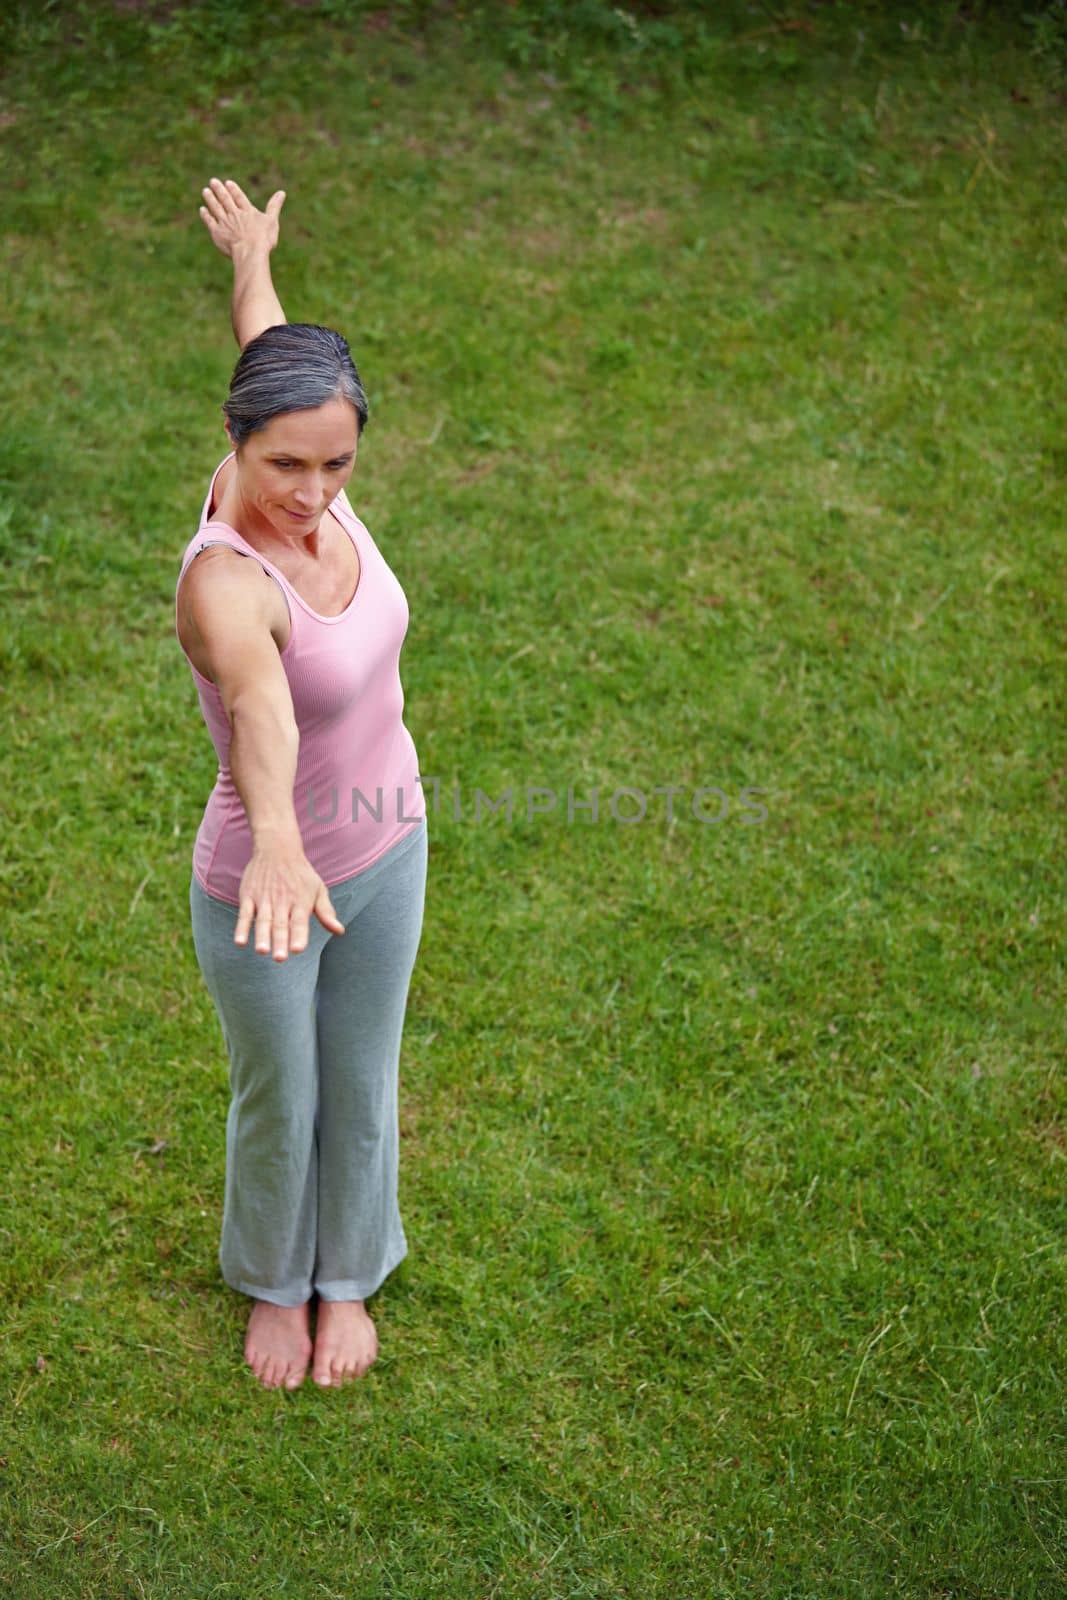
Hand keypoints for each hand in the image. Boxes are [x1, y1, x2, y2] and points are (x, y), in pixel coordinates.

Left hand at [199, 176, 284, 258]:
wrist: (250, 253)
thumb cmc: (263, 239)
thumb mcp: (272, 221)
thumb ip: (274, 206)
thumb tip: (282, 192)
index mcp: (247, 211)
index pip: (239, 197)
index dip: (233, 189)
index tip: (228, 183)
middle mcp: (234, 214)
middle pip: (225, 199)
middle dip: (219, 189)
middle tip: (213, 181)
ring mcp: (224, 222)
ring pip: (215, 207)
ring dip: (210, 198)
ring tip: (205, 191)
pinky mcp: (217, 232)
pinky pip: (209, 221)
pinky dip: (205, 214)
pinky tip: (203, 209)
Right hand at [234, 841, 344, 960]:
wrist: (277, 848)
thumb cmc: (301, 873)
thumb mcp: (318, 889)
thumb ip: (327, 912)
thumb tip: (340, 931)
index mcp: (300, 902)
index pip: (299, 922)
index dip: (299, 935)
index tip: (297, 949)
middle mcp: (282, 901)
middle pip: (280, 924)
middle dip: (280, 941)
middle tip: (280, 958)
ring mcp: (264, 899)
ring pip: (262, 920)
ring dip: (261, 936)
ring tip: (262, 950)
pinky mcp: (248, 896)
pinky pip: (244, 914)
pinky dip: (241, 928)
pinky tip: (240, 942)